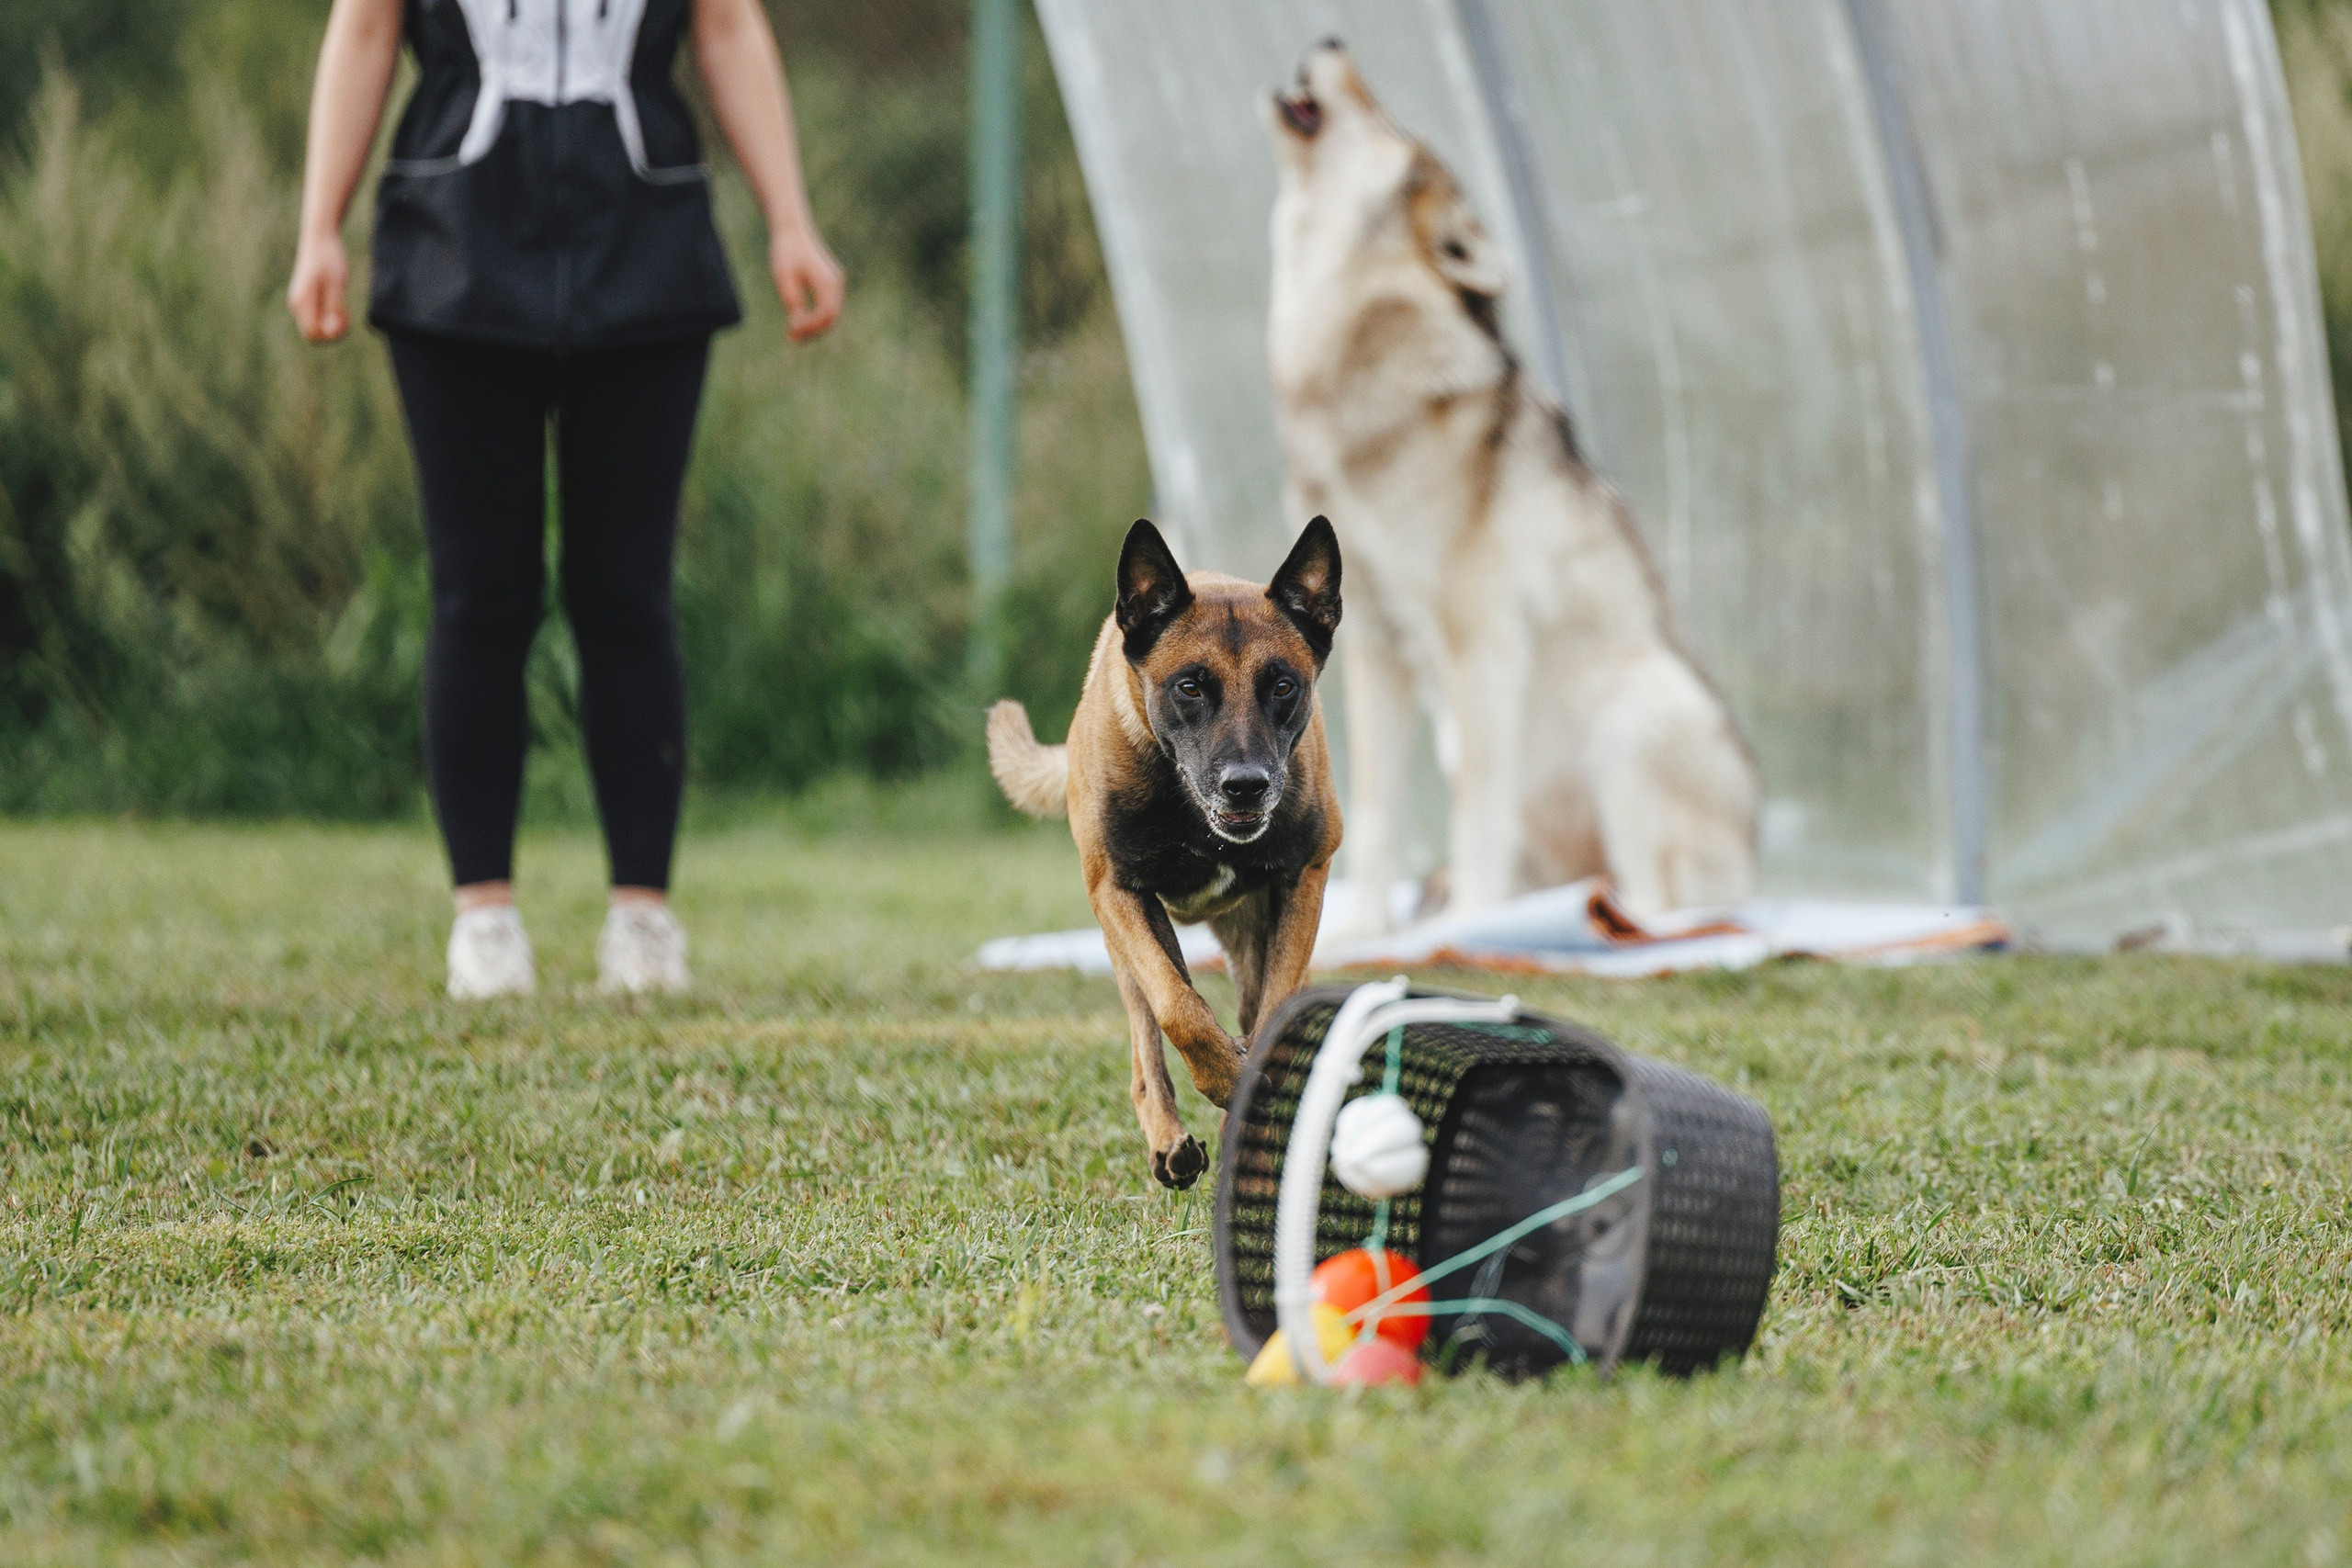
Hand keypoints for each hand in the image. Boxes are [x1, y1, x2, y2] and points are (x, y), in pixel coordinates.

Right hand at [287, 231, 351, 342]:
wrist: (320, 237)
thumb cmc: (330, 258)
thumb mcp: (337, 283)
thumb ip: (334, 308)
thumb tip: (331, 331)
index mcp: (302, 300)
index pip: (313, 334)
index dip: (332, 334)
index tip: (345, 318)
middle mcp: (297, 304)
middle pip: (313, 334)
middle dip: (332, 332)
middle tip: (347, 315)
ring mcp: (300, 302)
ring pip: (316, 328)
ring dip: (332, 326)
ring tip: (344, 310)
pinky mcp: (306, 300)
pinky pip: (317, 319)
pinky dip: (330, 318)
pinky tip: (340, 307)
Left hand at [769, 225, 843, 341]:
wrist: (792, 230)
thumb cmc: (786, 252)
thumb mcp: (784, 279)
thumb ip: (792, 303)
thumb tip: (796, 327)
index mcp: (827, 281)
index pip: (825, 315)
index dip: (809, 328)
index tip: (790, 333)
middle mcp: (836, 283)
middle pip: (831, 318)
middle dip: (812, 331)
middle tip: (790, 339)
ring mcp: (835, 283)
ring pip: (830, 314)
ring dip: (814, 325)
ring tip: (793, 333)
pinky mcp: (830, 282)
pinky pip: (826, 306)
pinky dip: (815, 316)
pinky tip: (798, 320)